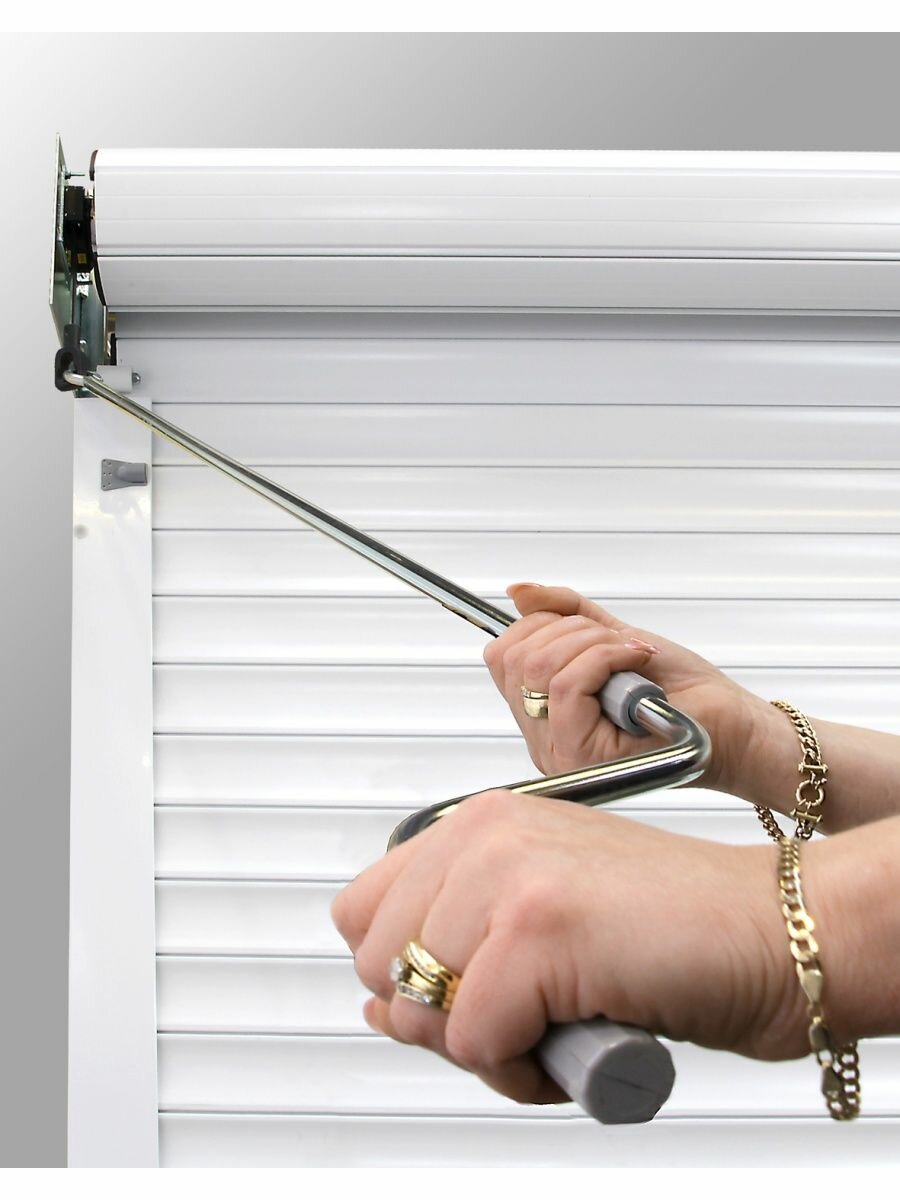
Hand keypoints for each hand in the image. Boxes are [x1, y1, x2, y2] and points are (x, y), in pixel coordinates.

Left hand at [331, 790, 802, 1106]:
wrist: (772, 930)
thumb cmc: (672, 929)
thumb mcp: (541, 920)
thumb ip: (458, 950)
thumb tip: (383, 1008)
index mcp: (479, 822)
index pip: (362, 911)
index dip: (408, 973)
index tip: (470, 991)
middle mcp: (484, 835)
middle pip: (380, 965)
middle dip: (444, 1016)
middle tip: (523, 1018)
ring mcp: (508, 876)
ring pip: (420, 1006)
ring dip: (488, 1049)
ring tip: (557, 1029)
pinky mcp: (538, 929)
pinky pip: (472, 1041)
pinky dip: (523, 1073)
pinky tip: (579, 1044)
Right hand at [484, 582, 770, 793]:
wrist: (729, 721)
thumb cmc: (682, 691)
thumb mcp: (612, 636)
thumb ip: (564, 613)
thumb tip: (519, 591)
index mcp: (542, 713)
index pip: (501, 657)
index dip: (537, 624)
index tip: (584, 624)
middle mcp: (542, 738)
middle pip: (516, 659)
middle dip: (570, 629)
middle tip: (615, 642)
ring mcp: (559, 750)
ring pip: (542, 670)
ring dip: (593, 643)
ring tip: (630, 655)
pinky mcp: (582, 753)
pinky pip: (567, 686)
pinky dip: (606, 657)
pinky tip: (636, 664)